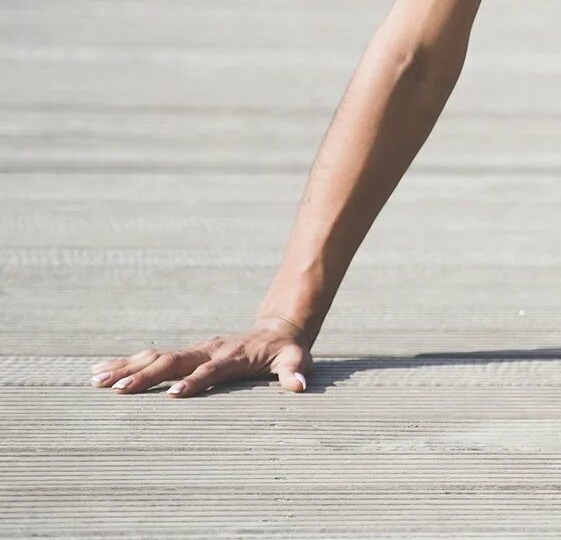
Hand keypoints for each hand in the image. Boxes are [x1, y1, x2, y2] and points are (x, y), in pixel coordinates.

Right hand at [87, 316, 311, 397]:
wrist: (277, 328)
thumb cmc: (286, 351)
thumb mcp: (295, 360)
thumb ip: (294, 372)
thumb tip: (300, 386)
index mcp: (231, 356)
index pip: (210, 370)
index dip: (194, 382)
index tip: (174, 395)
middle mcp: (207, 350)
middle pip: (172, 362)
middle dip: (145, 376)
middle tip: (118, 391)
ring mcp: (194, 349)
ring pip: (155, 357)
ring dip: (126, 368)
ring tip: (96, 381)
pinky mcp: (185, 352)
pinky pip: (151, 356)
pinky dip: (126, 363)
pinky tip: (100, 371)